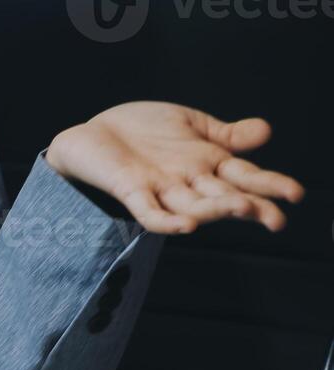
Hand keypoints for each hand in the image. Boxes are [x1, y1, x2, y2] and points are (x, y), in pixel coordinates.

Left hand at [46, 102, 304, 234]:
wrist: (93, 132)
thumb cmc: (141, 130)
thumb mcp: (190, 124)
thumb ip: (226, 134)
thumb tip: (267, 131)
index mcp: (207, 162)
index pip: (245, 176)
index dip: (269, 185)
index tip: (296, 195)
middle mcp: (187, 180)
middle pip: (224, 195)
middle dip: (250, 206)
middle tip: (276, 220)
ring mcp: (160, 187)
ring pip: (194, 204)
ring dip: (217, 209)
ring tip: (242, 209)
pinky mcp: (131, 190)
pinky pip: (149, 212)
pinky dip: (166, 220)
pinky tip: (186, 226)